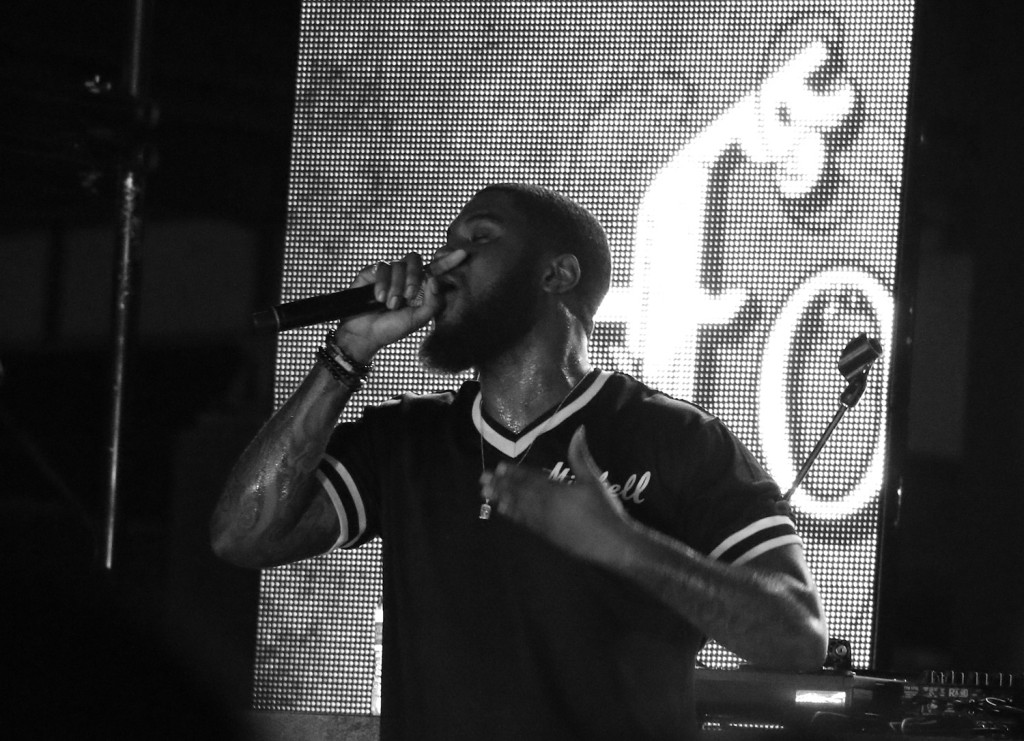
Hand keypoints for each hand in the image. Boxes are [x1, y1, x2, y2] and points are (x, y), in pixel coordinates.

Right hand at [333, 248, 466, 362]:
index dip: (448, 261)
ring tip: (390, 304)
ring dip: (396, 287)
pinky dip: (381, 284)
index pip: (434, 270)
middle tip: (409, 295)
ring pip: (398, 265)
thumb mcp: (418, 319)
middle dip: (414, 276)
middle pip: (415, 259)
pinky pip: (381, 267)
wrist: (365, 335)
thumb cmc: (391, 329)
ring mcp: (387, 274)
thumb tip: (434, 280)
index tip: (462, 253)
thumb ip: (433, 302)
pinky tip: (378, 298)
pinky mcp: (370, 273)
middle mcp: (404, 277)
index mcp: (418, 287)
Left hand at [480, 426, 632, 564]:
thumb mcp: (593, 480)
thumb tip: (578, 430)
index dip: (513, 472)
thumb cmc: (604, 509)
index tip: (498, 467)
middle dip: (500, 485)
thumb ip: (580, 456)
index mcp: (555, 490)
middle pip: (518, 492)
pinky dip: (512, 514)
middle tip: (482, 480)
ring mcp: (543, 521)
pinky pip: (524, 521)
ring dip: (501, 499)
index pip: (529, 478)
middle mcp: (544, 505)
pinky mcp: (546, 535)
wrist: (610, 543)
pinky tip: (502, 510)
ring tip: (486, 494)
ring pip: (518, 507)